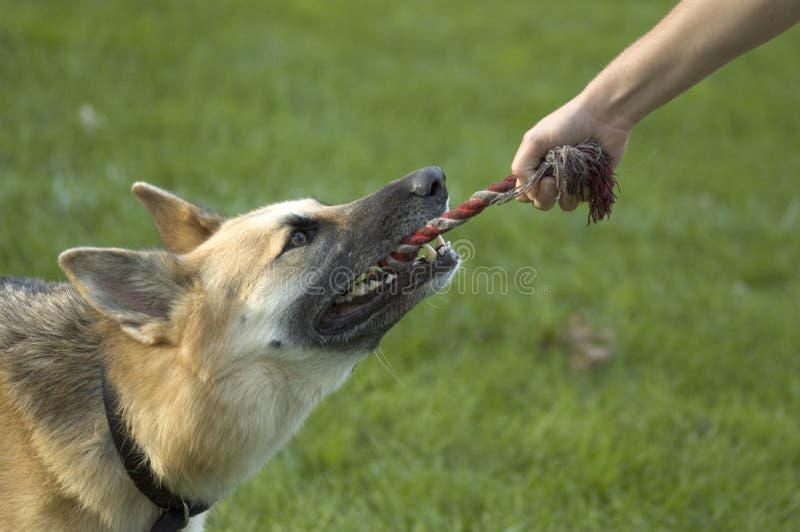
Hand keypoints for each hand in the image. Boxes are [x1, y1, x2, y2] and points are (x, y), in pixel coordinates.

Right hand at [511, 95, 630, 210]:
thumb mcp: (534, 140)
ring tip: (572, 174)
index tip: (536, 178)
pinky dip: (585, 188)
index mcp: (536, 166)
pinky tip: (588, 172)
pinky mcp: (591, 183)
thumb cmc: (566, 123)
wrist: (602, 117)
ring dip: (566, 193)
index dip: (528, 192)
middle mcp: (552, 176)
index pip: (523, 193)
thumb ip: (521, 167)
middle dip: (545, 195)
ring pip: (564, 204)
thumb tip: (530, 194)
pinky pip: (584, 199)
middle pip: (541, 203)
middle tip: (552, 180)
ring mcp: (572, 181)